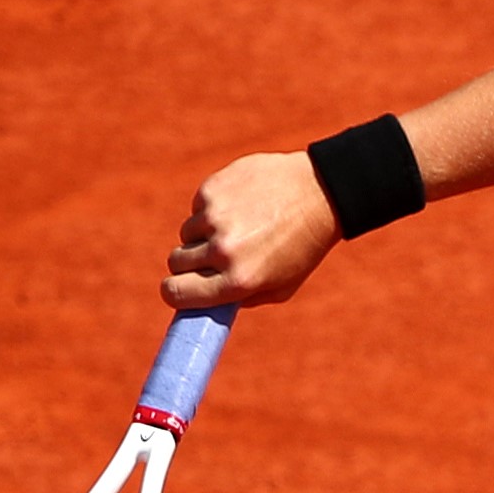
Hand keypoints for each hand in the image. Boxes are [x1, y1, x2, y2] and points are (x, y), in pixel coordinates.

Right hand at [163, 150, 338, 309]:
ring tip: (238, 227)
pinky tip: (241, 205)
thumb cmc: (302, 246)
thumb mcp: (281, 287)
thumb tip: (203, 302)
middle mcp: (223, 250)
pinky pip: (198, 207)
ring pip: (186, 233)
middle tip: (212, 257)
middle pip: (176, 263)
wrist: (320, 193)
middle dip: (189, 263)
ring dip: (203, 234)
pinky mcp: (213, 189)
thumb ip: (241, 299)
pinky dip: (212, 208)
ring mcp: (215, 217)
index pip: (176, 293)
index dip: (173, 293)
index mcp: (238, 281)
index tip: (176, 289)